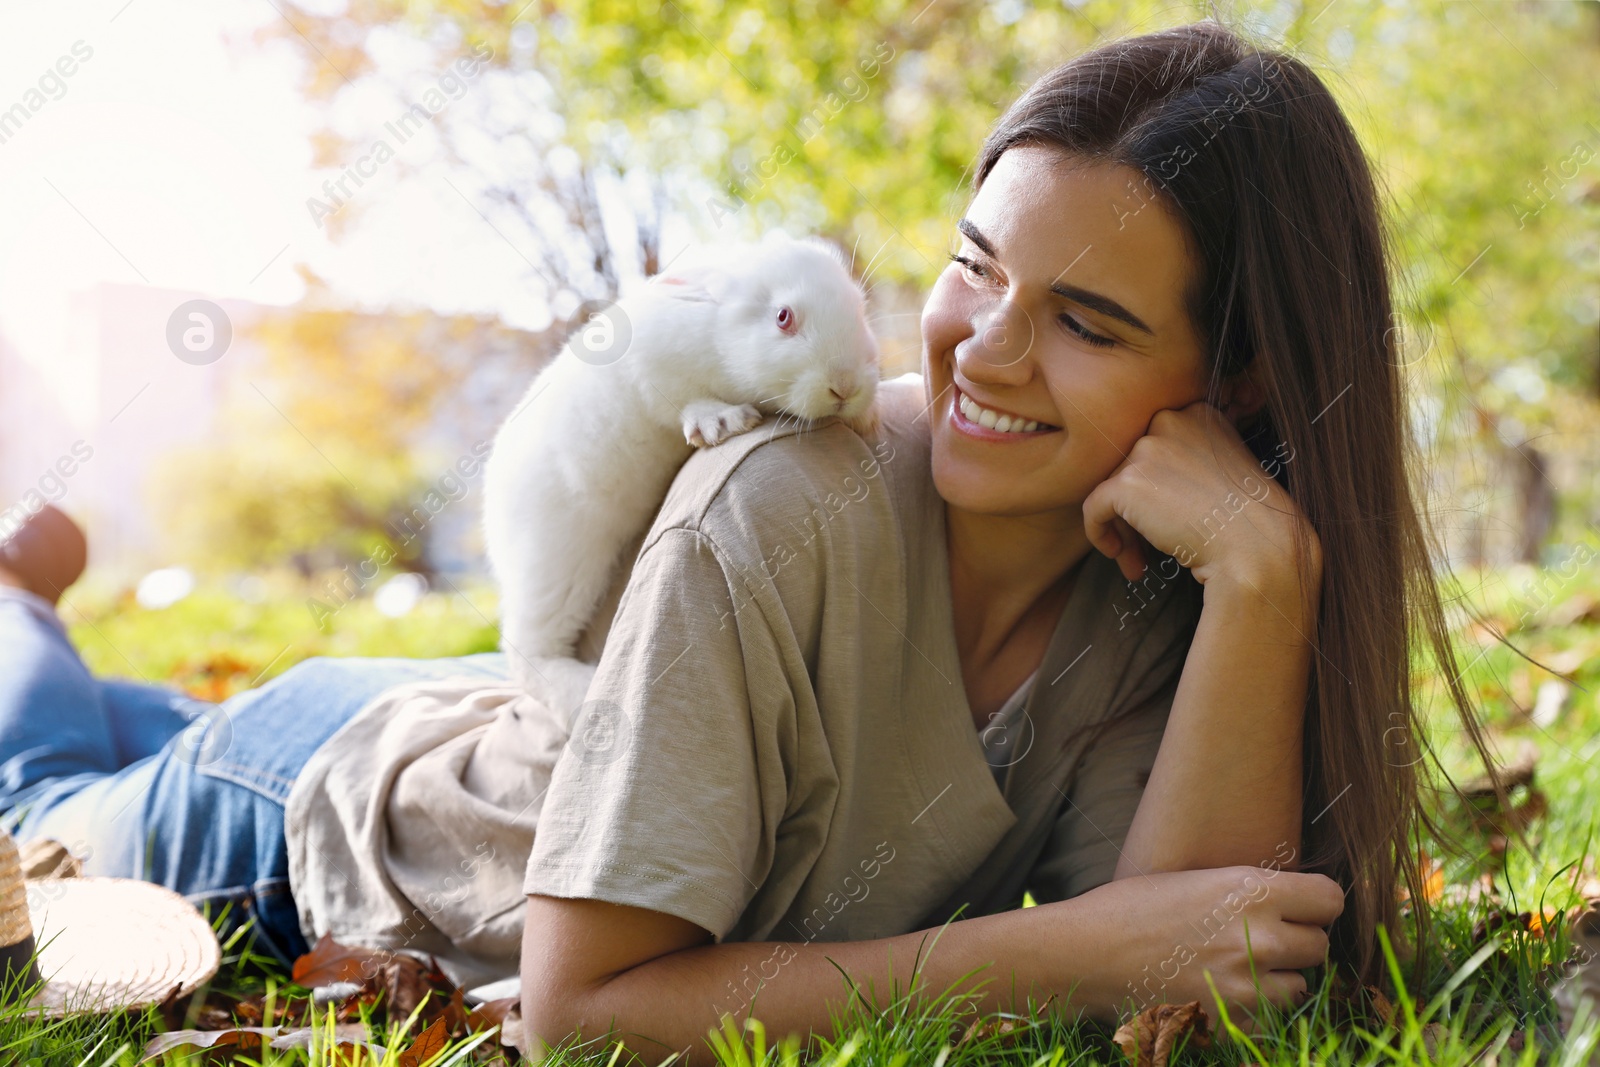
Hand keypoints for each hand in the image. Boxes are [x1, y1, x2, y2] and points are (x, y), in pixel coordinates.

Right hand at [1071, 865, 1342, 1022]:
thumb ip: (1250, 892)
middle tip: (1262, 939)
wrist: (1087, 953)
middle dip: (1297, 943)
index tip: (1302, 909)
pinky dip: (1252, 1010)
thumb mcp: (1198, 880)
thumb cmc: (1132, 907)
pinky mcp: (1231, 1021)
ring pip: (1299, 987)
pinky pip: (1268, 1018)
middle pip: (1320, 945)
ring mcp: (1247, 985)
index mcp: (1250, 890)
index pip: (1330, 898)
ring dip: (1279, 980)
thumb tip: (1293, 901)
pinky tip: (1218, 992)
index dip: (1317, 904)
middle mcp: (1259, 936)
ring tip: (1238, 968)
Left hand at [1081, 402, 1316, 587]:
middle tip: (1145, 547)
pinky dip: (1099, 534)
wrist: (1257, 548)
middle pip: (1130, 468)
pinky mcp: (1127, 482)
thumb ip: (1186, 461)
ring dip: (1124, 529)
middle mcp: (1169, 421)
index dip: (1155, 488)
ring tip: (1137, 562)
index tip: (1166, 518)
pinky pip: (1093, 509)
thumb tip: (1146, 484)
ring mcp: (1147, 449)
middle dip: (1135, 511)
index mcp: (1196, 413)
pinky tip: (1120, 557)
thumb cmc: (1248, 520)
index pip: (1154, 447)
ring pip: (1112, 490)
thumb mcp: (1224, 469)